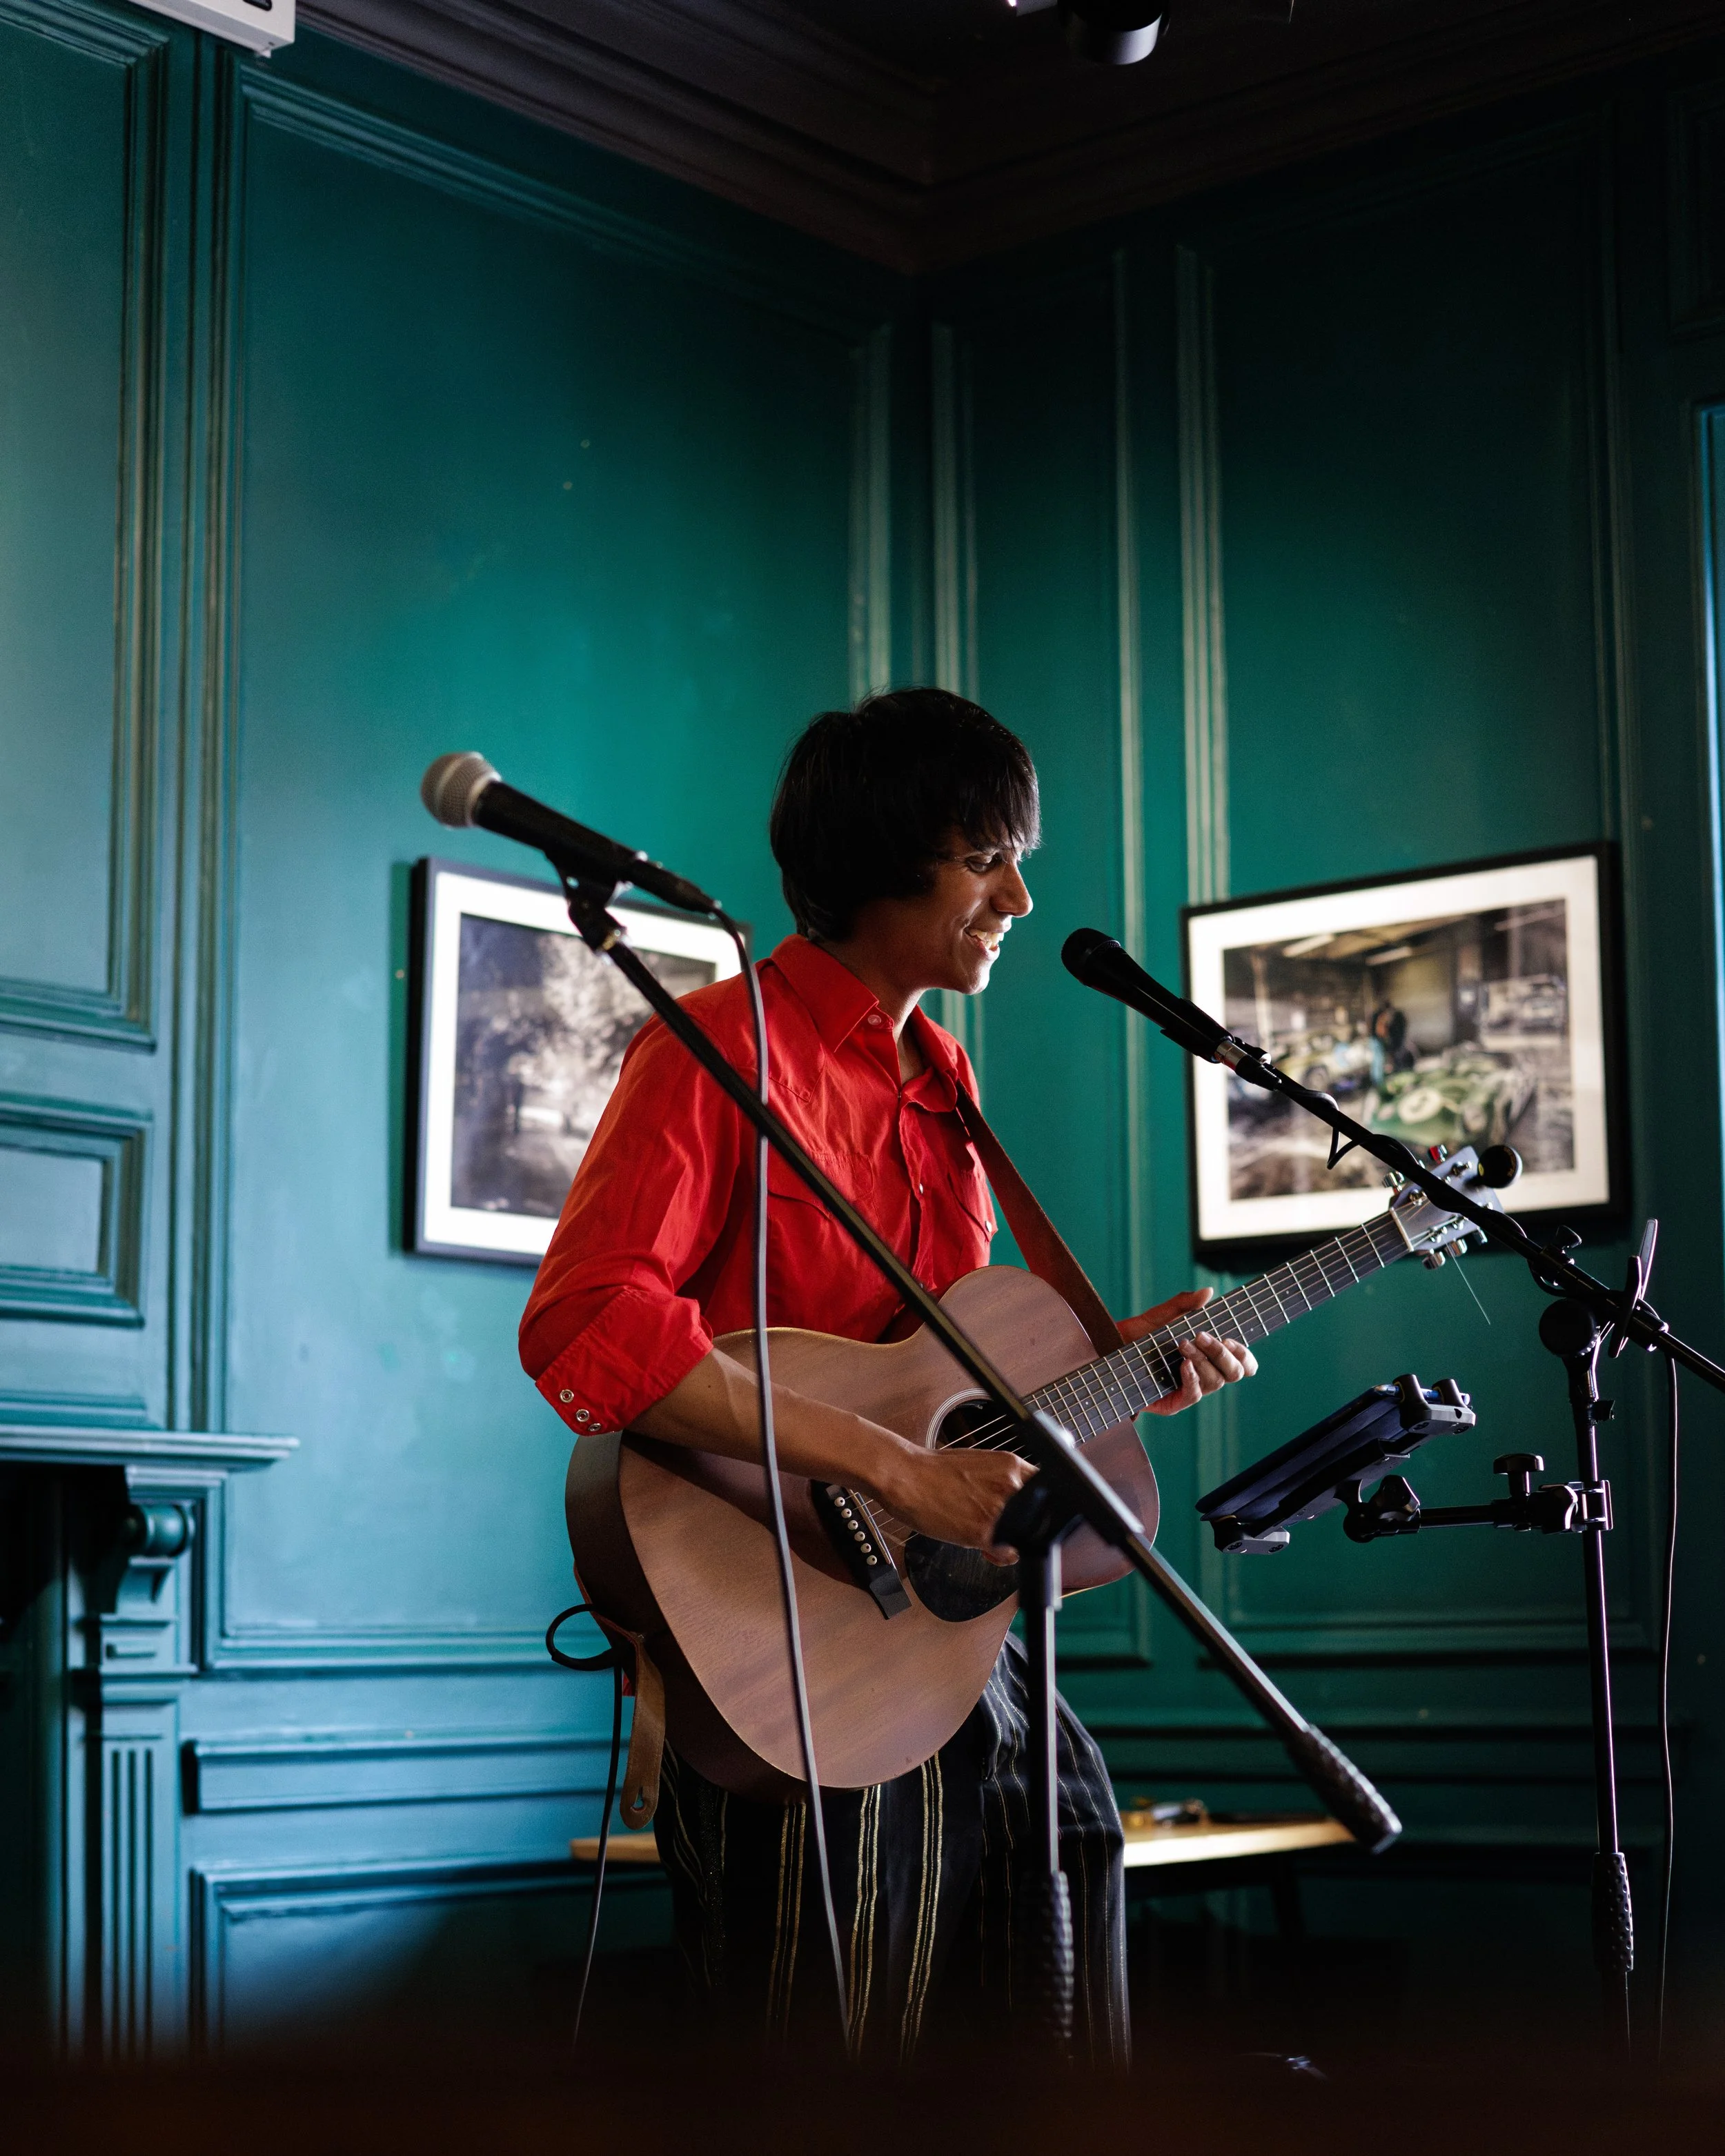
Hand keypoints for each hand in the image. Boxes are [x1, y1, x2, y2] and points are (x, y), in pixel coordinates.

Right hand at [876, 1442, 1033, 1559]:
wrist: (905, 1477)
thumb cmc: (933, 1470)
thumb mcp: (979, 1464)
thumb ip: (1003, 1481)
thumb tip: (1018, 1501)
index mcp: (1011, 1465)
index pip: (1047, 1488)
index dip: (1040, 1506)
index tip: (1032, 1514)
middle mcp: (1010, 1486)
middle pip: (1039, 1516)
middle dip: (1022, 1525)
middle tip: (1003, 1526)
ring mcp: (999, 1509)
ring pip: (1023, 1538)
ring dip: (1010, 1542)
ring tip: (989, 1536)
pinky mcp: (984, 1532)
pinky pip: (1007, 1555)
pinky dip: (997, 1556)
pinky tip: (983, 1548)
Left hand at [1121, 1287, 1257, 1417]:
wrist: (1106, 1351)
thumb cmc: (1134, 1337)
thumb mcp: (1159, 1316)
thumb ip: (1183, 1304)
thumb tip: (1207, 1291)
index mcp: (1207, 1357)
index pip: (1242, 1364)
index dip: (1244, 1354)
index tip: (1230, 1338)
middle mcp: (1202, 1375)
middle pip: (1234, 1373)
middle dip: (1223, 1354)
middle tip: (1202, 1336)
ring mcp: (1189, 1390)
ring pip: (1215, 1382)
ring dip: (1203, 1360)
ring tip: (1183, 1344)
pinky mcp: (1173, 1403)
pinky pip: (1194, 1395)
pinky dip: (1193, 1378)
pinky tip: (1184, 1364)